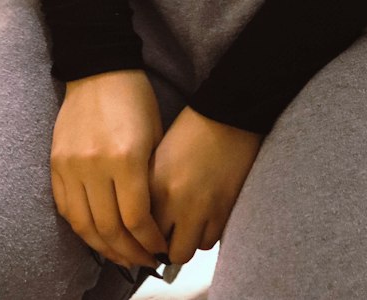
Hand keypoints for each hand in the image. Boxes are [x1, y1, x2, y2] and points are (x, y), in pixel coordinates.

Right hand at [50, 70, 171, 271]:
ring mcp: (71, 165)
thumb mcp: (154, 137)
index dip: (148, 242)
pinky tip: (96, 235)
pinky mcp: (56, 163)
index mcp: (125, 157)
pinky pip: (65, 208)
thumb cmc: (134, 99)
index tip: (159, 250)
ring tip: (121, 257)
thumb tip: (151, 223)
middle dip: (129, 253)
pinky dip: (81, 228)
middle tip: (143, 262)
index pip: (135, 218)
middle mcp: (95, 165)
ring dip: (104, 248)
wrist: (99, 68)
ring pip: (84, 225)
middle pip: (109, 228)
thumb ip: (149, 180)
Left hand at [148, 105, 262, 265]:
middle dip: (164, 248)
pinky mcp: (225, 210)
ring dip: (186, 242)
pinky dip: (205, 234)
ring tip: (186, 225)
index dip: (142, 237)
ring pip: (189, 252)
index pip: (140, 231)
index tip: (144, 237)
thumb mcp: (157, 154)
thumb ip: (149, 188)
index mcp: (154, 184)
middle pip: (165, 251)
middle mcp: (175, 202)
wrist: (227, 115)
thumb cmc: (191, 128)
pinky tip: (204, 218)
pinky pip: (210, 241)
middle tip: (166, 237)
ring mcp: (202, 209)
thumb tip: (144, 218)